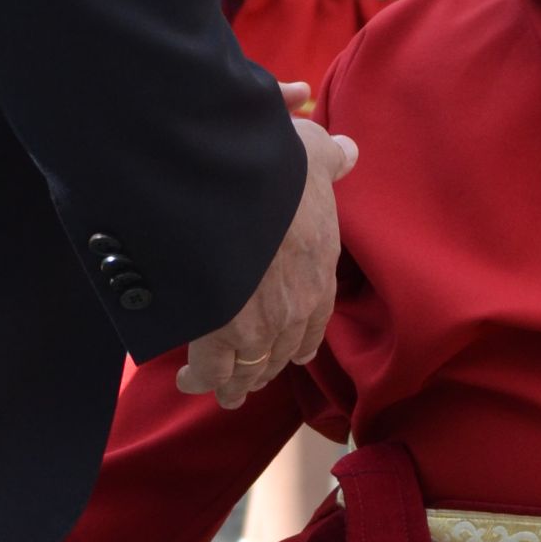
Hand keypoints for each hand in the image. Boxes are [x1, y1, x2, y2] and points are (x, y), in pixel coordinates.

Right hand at [176, 114, 358, 406]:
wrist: (237, 186)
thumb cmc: (277, 166)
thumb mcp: (314, 154)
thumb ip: (331, 158)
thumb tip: (348, 150)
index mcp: (320, 270)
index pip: (317, 320)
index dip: (303, 339)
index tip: (296, 354)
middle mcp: (296, 307)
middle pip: (282, 352)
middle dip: (266, 366)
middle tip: (252, 378)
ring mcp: (260, 324)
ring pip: (250, 367)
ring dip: (237, 382)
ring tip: (224, 391)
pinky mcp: (221, 332)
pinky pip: (213, 370)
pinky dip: (203, 379)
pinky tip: (192, 381)